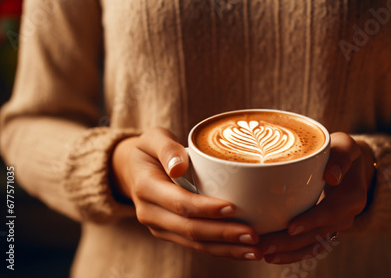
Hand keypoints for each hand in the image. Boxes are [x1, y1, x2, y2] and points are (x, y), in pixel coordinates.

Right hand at [110, 127, 261, 260]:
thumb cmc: (151, 151)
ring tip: (254, 250)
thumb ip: (165, 147)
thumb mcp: (153, 138)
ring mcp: (160, 227)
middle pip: (190, 229)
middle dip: (223, 234)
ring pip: (195, 243)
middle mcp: (150, 213)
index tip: (232, 208)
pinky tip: (243, 251)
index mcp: (146, 188)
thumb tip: (178, 167)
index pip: (180, 203)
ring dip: (226, 249)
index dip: (206, 208)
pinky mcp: (172, 234)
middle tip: (252, 235)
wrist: (136, 170)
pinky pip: (197, 246)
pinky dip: (221, 250)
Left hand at [258, 132, 374, 263]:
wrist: (352, 167)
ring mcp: (335, 226)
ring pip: (312, 244)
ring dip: (288, 252)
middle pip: (317, 234)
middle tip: (265, 244)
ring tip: (264, 253)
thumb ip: (340, 156)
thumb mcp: (346, 146)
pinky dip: (293, 254)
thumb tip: (331, 176)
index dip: (312, 221)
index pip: (331, 212)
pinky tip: (273, 256)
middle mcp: (346, 216)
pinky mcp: (324, 230)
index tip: (291, 227)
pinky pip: (310, 247)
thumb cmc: (343, 152)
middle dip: (290, 243)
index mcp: (352, 197)